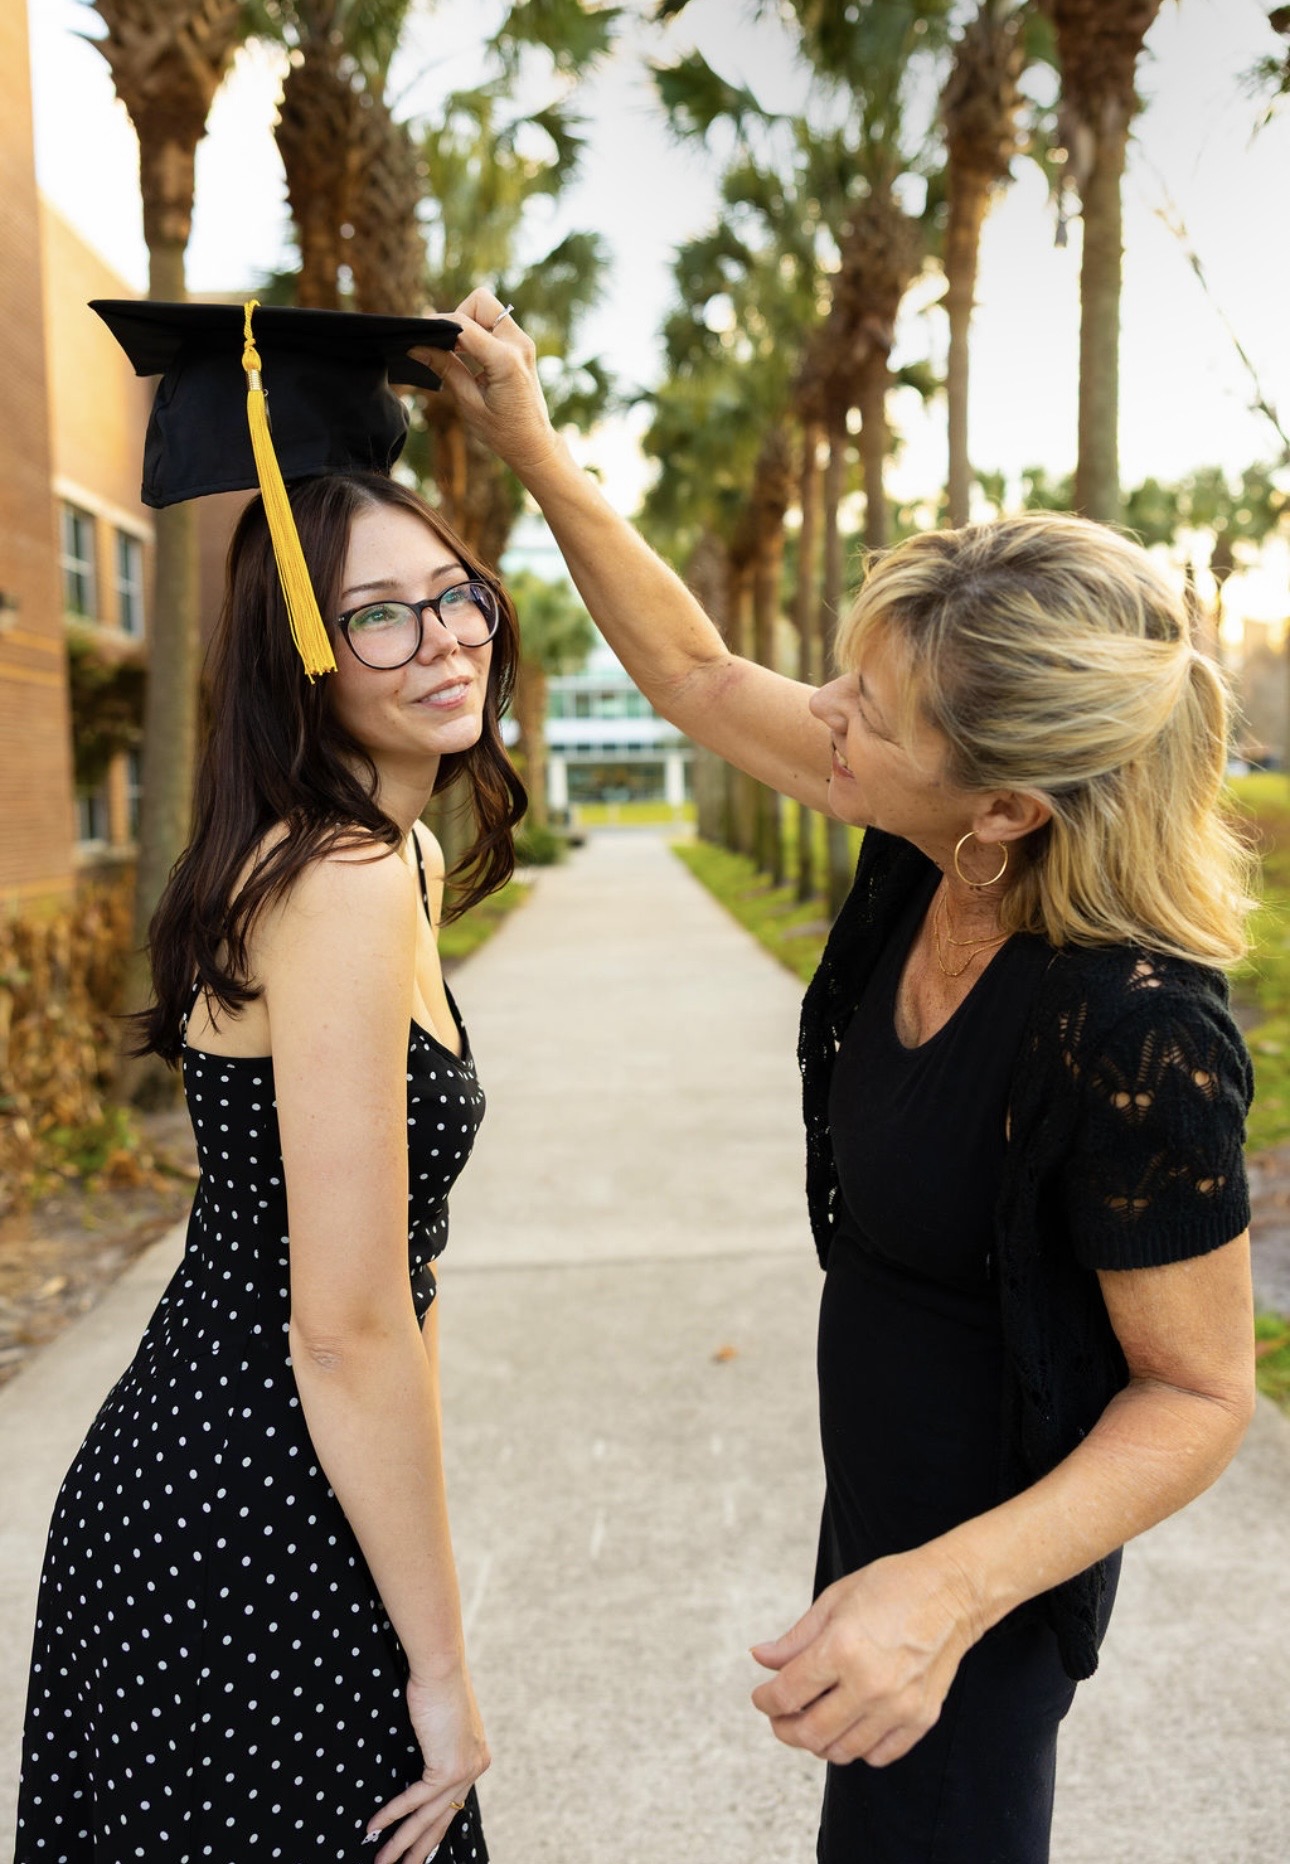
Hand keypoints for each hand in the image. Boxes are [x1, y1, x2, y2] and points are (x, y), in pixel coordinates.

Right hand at [367, 1669, 489, 1863]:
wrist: (440, 1667)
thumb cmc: (436, 1684)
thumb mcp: (442, 1720)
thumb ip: (438, 1743)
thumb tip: (424, 1754)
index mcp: (476, 1756)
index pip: (453, 1802)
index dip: (434, 1826)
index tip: (420, 1845)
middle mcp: (475, 1766)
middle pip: (443, 1819)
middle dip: (419, 1847)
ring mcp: (464, 1770)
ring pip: (428, 1818)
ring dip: (401, 1842)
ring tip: (383, 1860)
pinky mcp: (447, 1769)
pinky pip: (415, 1800)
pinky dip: (392, 1814)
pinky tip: (374, 1826)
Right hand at [413, 290, 561, 481]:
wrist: (534, 444)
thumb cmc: (503, 431)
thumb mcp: (468, 402)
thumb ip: (445, 368)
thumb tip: (416, 347)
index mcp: (505, 360)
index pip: (463, 324)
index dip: (437, 324)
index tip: (420, 334)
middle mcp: (518, 344)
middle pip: (480, 302)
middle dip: (458, 316)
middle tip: (447, 345)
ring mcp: (523, 343)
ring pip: (488, 309)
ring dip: (468, 324)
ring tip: (456, 353)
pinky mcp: (522, 346)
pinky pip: (495, 323)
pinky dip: (478, 331)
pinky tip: (468, 355)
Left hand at [750, 1549, 981, 1768]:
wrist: (951, 1592)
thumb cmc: (891, 1587)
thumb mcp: (834, 1600)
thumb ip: (795, 1638)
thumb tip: (760, 1659)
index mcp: (841, 1648)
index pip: (787, 1695)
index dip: (765, 1701)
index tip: (762, 1697)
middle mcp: (869, 1684)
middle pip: (810, 1733)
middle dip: (784, 1729)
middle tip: (780, 1717)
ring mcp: (898, 1707)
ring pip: (841, 1752)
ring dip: (818, 1742)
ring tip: (813, 1720)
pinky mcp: (921, 1719)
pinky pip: (878, 1755)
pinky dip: (857, 1748)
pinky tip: (850, 1725)